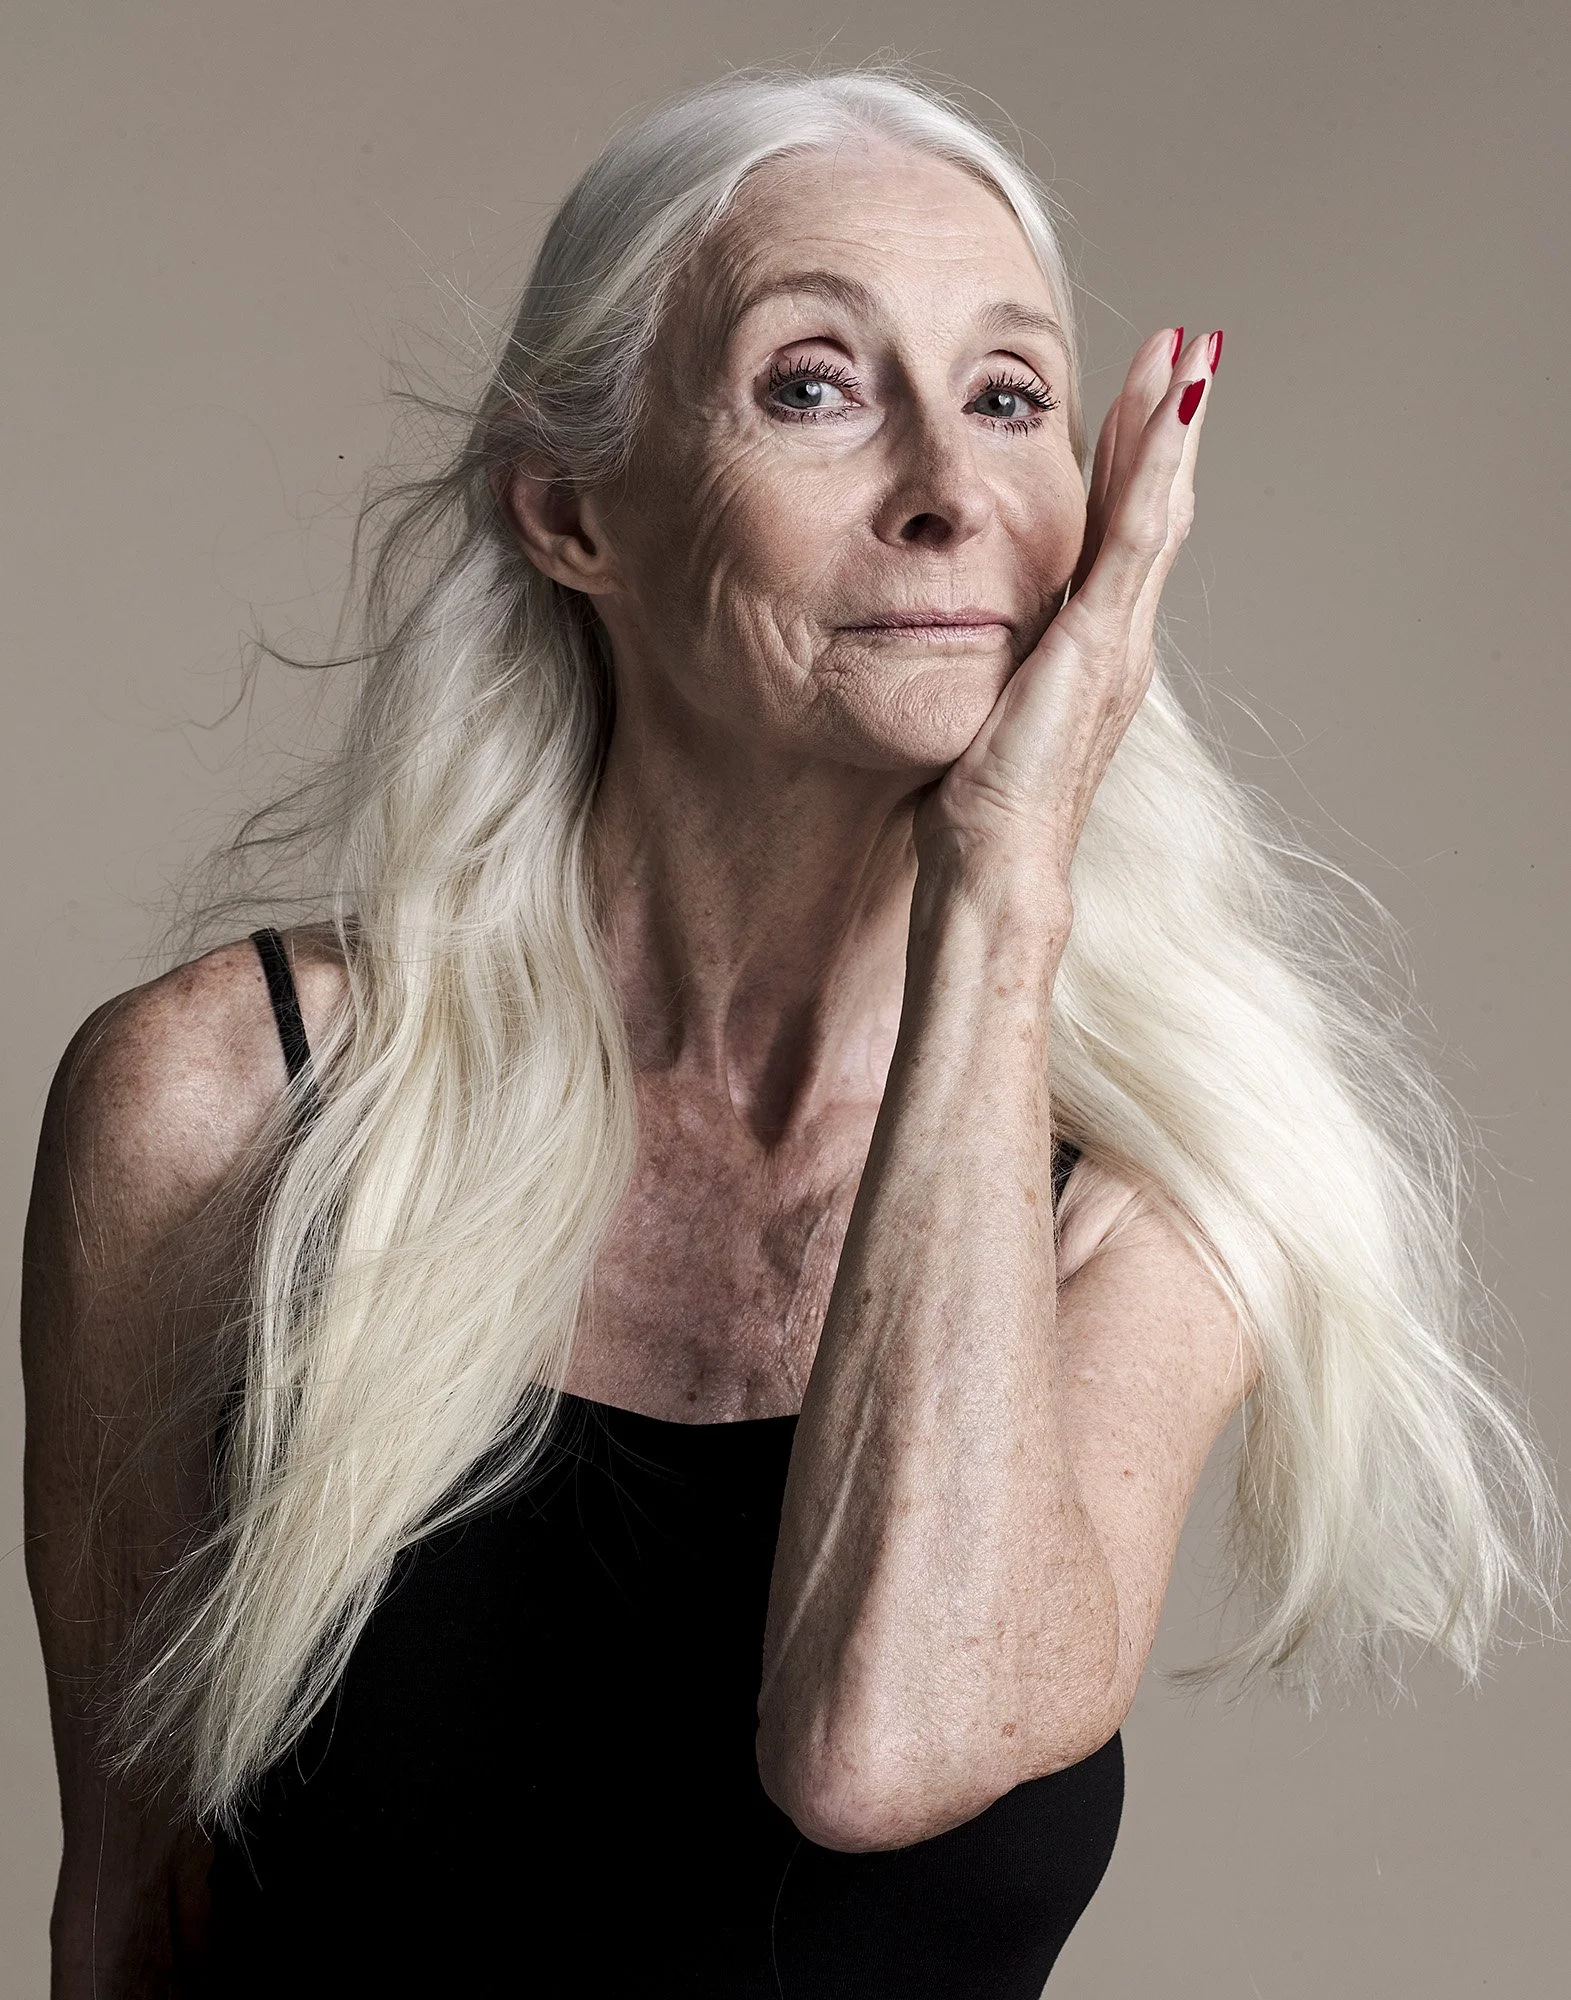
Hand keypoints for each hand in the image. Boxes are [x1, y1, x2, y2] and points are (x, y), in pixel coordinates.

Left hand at [919, 327, 1219, 899]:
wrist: (995, 869)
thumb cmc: (975, 812)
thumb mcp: (980, 712)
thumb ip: (986, 663)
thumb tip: (947, 630)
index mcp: (1090, 652)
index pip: (1117, 536)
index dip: (1134, 463)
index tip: (1140, 396)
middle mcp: (1118, 640)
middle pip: (1153, 508)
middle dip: (1168, 424)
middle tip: (1187, 346)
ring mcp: (1118, 640)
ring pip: (1157, 507)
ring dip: (1174, 424)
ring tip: (1192, 350)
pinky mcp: (1100, 642)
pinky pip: (1138, 535)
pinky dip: (1160, 464)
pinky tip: (1175, 404)